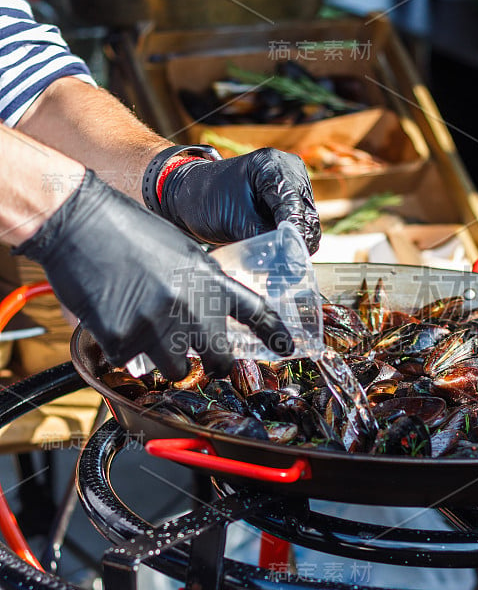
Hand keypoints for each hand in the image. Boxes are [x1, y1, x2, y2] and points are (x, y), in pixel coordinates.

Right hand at [15, 170, 293, 379]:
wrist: (79, 219)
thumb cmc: (126, 228)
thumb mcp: (178, 249)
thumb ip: (198, 281)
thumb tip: (207, 312)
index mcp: (208, 279)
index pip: (254, 312)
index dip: (273, 334)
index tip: (286, 347)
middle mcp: (191, 305)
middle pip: (219, 360)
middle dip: (215, 366)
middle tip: (205, 363)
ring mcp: (158, 325)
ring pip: (177, 370)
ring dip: (166, 361)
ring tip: (149, 335)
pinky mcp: (123, 338)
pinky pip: (131, 362)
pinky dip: (123, 349)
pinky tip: (113, 322)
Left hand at [151, 147, 320, 253]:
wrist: (190, 194)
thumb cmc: (205, 199)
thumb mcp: (234, 221)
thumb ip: (263, 238)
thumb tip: (288, 260)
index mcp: (273, 166)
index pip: (294, 207)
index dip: (294, 237)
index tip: (290, 264)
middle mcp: (289, 170)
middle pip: (306, 215)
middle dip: (296, 245)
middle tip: (285, 274)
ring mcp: (292, 184)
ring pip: (307, 223)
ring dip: (294, 246)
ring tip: (279, 270)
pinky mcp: (289, 200)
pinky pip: (299, 225)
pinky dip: (290, 242)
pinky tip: (278, 257)